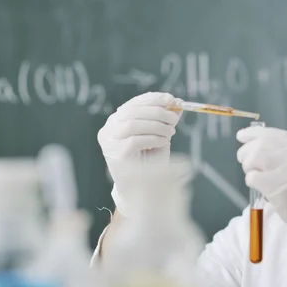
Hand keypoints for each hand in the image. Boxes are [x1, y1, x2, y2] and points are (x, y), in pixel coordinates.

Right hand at [97, 92, 181, 215]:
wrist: (142, 187)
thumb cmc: (149, 159)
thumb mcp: (158, 134)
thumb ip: (164, 119)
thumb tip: (177, 103)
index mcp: (117, 120)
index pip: (134, 103)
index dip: (153, 99)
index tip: (171, 99)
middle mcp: (109, 128)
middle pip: (133, 111)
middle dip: (157, 112)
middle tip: (174, 119)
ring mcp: (110, 142)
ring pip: (133, 124)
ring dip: (157, 125)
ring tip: (170, 132)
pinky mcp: (116, 155)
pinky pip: (136, 140)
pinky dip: (153, 138)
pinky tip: (163, 141)